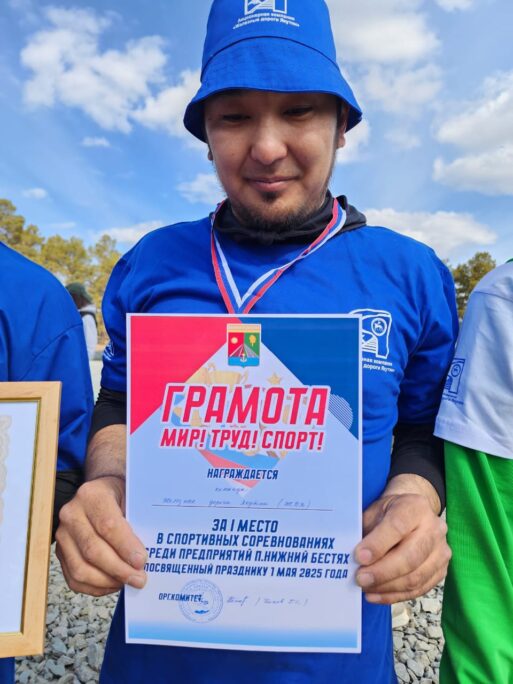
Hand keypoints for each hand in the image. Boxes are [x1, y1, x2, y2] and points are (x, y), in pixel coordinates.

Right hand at [55, 476, 146, 596]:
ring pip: (80, 568)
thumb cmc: (118, 495)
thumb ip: (137, 522)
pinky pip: (74, 578)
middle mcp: (72, 514)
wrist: (97, 493)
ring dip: (107, 581)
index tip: (141, 561)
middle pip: (93, 550)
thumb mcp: (131, 497)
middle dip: (119, 569)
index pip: (108, 525)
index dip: (125, 547)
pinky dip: (95, 587)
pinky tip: (113, 584)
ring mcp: (63, 535)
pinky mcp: (60, 552)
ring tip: (127, 582)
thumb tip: (143, 556)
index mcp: (91, 495)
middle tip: (139, 578)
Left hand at [354, 491, 450, 604]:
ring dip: (386, 587)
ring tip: (365, 587)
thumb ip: (366, 530)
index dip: (378, 544)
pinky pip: (418, 589)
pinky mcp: (441, 571)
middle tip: (360, 578)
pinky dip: (394, 595)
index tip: (359, 557)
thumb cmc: (389, 513)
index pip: (398, 527)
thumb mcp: (375, 510)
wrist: (412, 514)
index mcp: (415, 507)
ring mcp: (441, 552)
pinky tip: (375, 594)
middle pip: (410, 557)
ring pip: (416, 577)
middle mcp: (434, 529)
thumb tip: (351, 556)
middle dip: (382, 572)